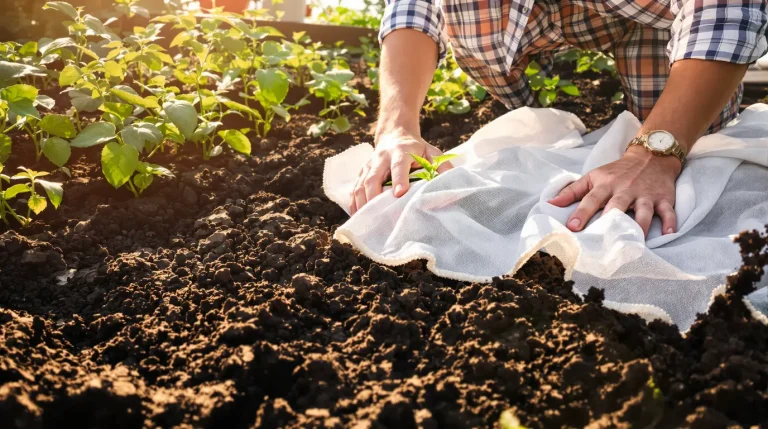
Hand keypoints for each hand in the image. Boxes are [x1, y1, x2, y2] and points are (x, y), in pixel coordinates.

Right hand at [349, 128, 452, 213]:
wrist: (395, 134)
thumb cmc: (416, 148)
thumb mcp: (432, 152)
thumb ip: (442, 166)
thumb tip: (451, 184)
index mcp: (401, 152)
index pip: (398, 166)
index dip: (399, 179)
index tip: (399, 194)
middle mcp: (382, 158)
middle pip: (373, 177)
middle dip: (373, 196)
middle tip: (377, 214)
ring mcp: (370, 165)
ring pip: (361, 184)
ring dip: (361, 202)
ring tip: (365, 220)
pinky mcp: (362, 171)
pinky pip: (355, 187)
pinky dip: (354, 202)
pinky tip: (357, 215)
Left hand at [548, 145, 682, 235]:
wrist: (650, 156)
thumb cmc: (616, 172)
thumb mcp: (593, 177)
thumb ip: (572, 191)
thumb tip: (550, 203)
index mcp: (606, 185)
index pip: (591, 199)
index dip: (581, 212)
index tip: (572, 226)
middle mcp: (625, 190)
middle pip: (617, 205)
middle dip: (610, 219)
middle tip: (603, 238)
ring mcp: (645, 195)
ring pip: (644, 211)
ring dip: (641, 225)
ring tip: (636, 242)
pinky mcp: (663, 198)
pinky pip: (668, 211)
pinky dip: (670, 222)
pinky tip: (668, 234)